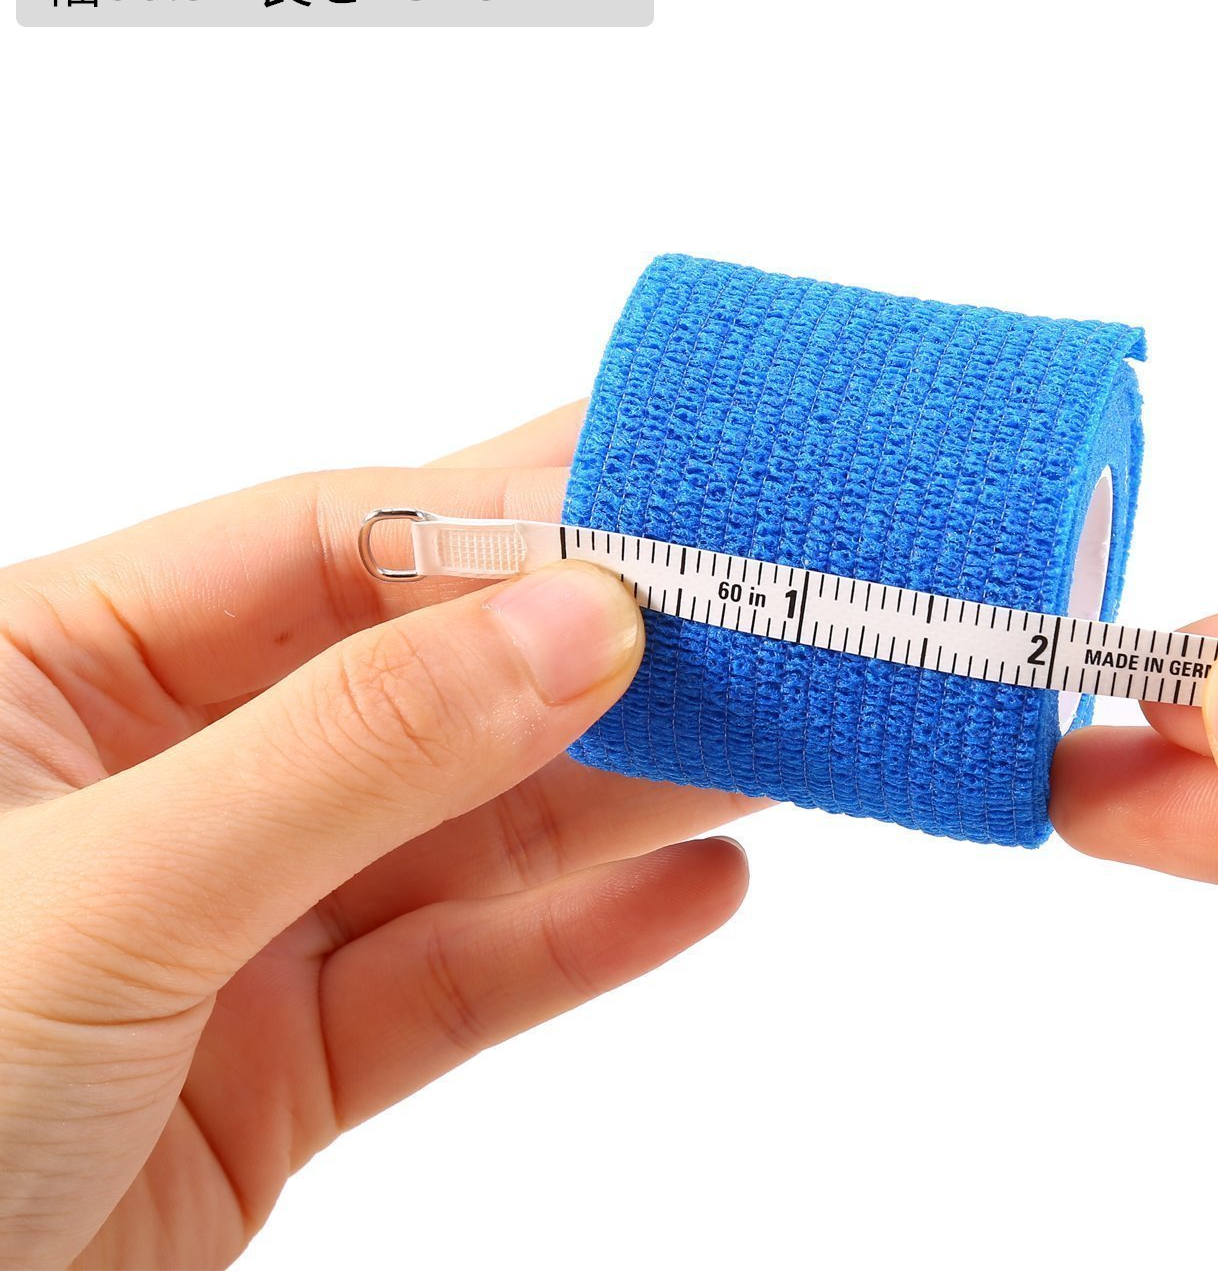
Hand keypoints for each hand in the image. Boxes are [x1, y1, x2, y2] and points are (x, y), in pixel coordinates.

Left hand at [0, 402, 758, 1269]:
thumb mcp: (103, 894)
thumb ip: (352, 751)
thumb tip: (575, 622)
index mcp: (59, 663)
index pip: (328, 547)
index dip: (506, 524)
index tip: (666, 520)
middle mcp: (160, 774)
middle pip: (421, 680)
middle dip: (592, 650)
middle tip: (764, 605)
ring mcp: (230, 922)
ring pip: (464, 831)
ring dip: (625, 788)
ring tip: (780, 736)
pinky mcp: (285, 1063)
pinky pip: (459, 979)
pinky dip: (583, 937)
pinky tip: (702, 884)